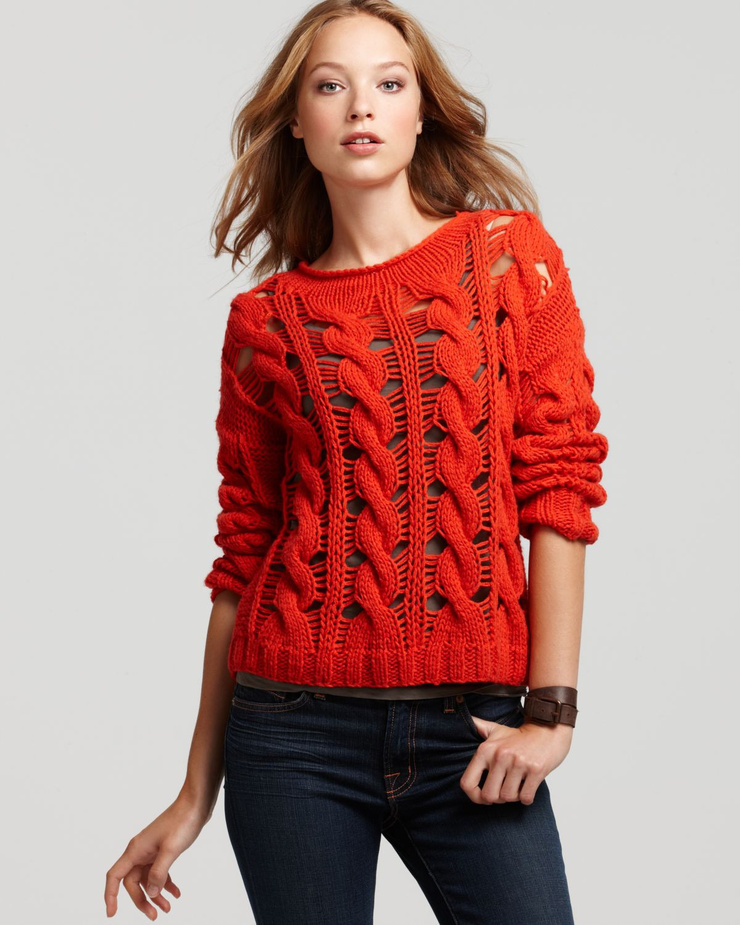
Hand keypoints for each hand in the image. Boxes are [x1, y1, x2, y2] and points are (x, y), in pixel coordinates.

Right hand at [104, 794, 209, 918]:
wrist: (197, 803)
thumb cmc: (183, 821)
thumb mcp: (171, 850)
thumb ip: (159, 873)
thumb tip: (150, 892)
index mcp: (136, 849)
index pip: (115, 876)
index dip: (110, 895)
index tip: (112, 914)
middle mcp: (140, 850)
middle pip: (133, 882)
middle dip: (142, 900)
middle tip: (155, 916)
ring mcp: (152, 850)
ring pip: (147, 878)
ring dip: (156, 894)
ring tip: (168, 909)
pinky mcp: (163, 849)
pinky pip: (159, 871)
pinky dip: (166, 883)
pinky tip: (176, 893)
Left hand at [459, 716, 572, 805]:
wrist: (547, 730)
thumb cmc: (519, 736)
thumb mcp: (495, 730)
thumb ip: (478, 727)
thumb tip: (465, 719)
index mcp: (486, 749)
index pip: (467, 783)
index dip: (474, 796)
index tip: (483, 796)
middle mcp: (500, 756)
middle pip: (489, 796)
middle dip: (497, 798)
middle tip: (504, 789)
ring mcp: (518, 763)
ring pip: (508, 797)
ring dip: (513, 797)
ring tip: (517, 786)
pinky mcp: (536, 770)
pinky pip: (525, 797)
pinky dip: (526, 798)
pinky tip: (527, 787)